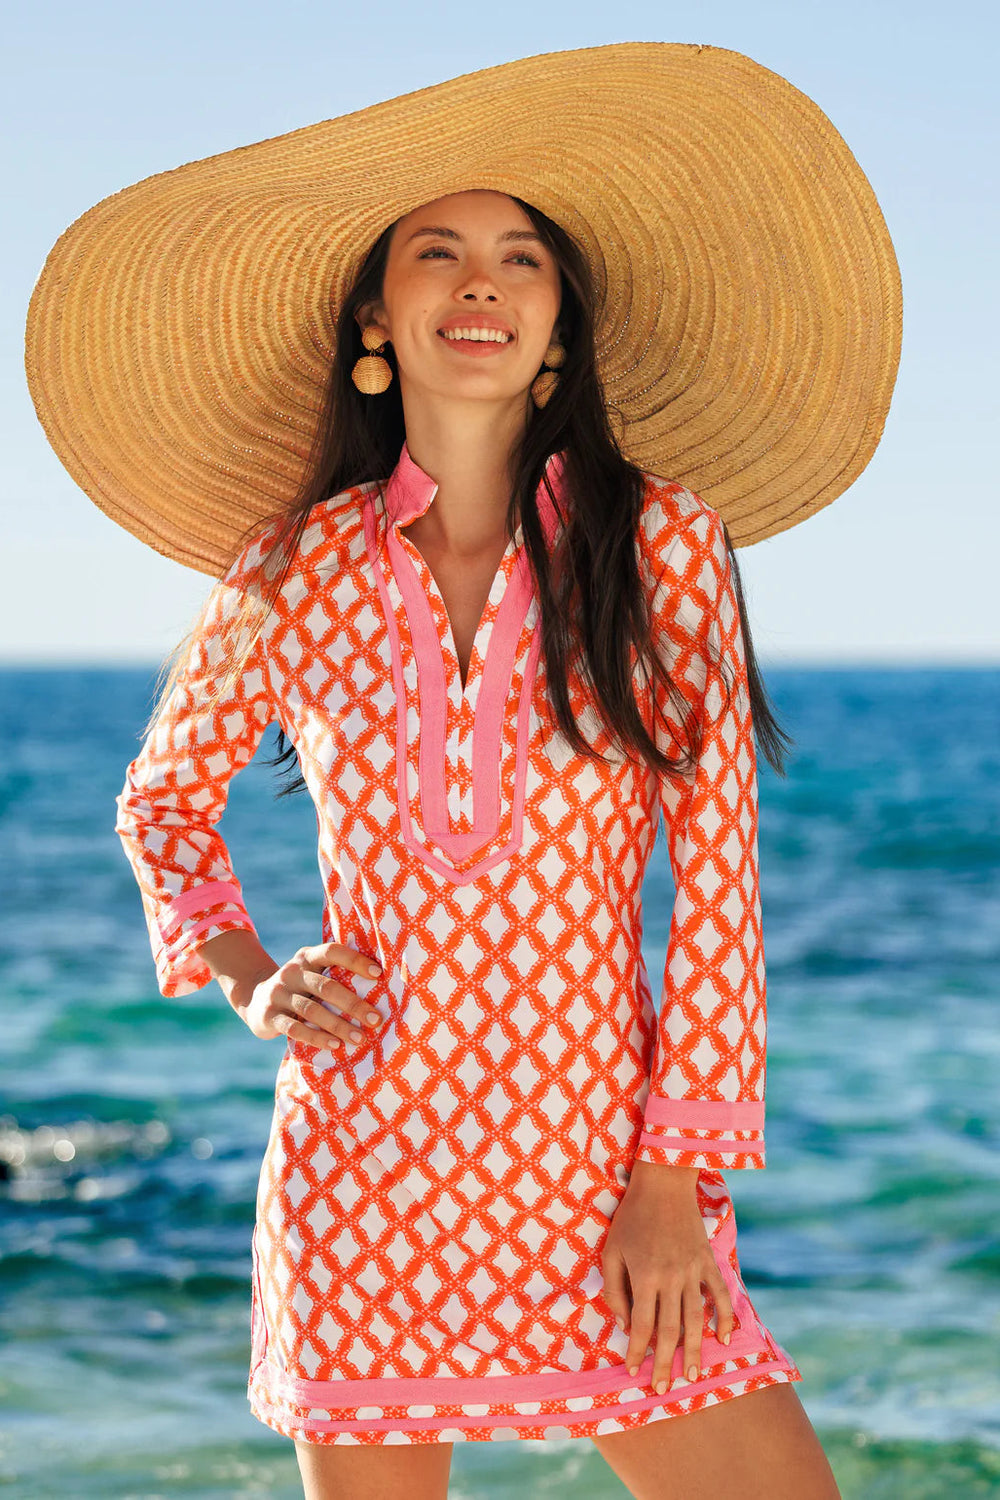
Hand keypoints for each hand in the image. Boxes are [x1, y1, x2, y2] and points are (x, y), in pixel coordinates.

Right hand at [237, 941, 383, 1045]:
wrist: (254, 999)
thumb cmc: (299, 987)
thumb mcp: (312, 974)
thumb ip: (334, 975)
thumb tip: (380, 987)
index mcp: (307, 957)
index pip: (332, 952)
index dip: (355, 960)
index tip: (378, 974)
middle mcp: (292, 972)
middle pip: (326, 986)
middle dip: (354, 1004)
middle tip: (376, 1019)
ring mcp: (279, 993)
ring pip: (312, 1010)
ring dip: (339, 1025)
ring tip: (360, 1038)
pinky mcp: (270, 1016)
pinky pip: (295, 1028)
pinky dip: (316, 1037)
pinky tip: (335, 1045)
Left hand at [600, 1163, 733, 1394]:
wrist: (663, 1184)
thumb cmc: (631, 1218)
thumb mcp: (611, 1251)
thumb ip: (613, 1289)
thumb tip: (623, 1323)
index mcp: (645, 1276)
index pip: (641, 1325)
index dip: (637, 1351)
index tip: (633, 1371)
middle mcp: (671, 1278)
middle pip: (669, 1330)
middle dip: (665, 1363)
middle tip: (663, 1389)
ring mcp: (693, 1271)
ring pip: (696, 1319)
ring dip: (696, 1350)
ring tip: (694, 1375)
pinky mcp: (708, 1262)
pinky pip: (720, 1294)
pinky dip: (725, 1317)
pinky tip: (725, 1338)